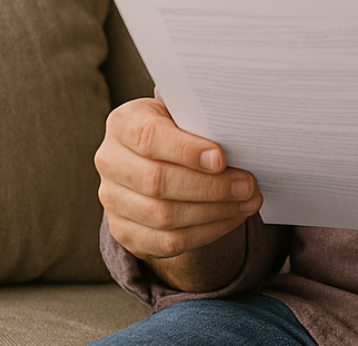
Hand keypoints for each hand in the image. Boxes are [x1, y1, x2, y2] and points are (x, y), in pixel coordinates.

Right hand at [95, 98, 262, 263]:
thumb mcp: (184, 114)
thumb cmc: (179, 130)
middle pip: (156, 182)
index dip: (186, 151)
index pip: (148, 137)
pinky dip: (206, 233)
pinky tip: (230, 219)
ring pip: (163, 216)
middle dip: (210, 187)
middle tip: (247, 186)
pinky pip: (167, 242)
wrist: (154, 159)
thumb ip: (201, 123)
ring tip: (247, 203)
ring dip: (213, 212)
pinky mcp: (123, 231)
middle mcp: (110, 161)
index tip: (221, 159)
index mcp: (124, 123)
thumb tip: (239, 141)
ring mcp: (112, 199)